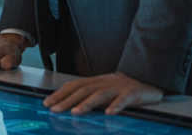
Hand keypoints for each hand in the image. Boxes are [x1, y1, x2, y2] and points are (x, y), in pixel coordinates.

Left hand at [44, 72, 162, 114]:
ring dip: (86, 104)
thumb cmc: (119, 86)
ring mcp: (116, 88)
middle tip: (54, 109)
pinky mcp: (131, 94)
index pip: (73, 86)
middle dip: (67, 100)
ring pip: (99, 95)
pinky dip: (115, 106)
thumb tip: (67, 104)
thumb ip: (87, 94)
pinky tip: (109, 114)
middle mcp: (102, 83)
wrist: (145, 77)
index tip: (47, 103)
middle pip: (82, 91)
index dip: (59, 94)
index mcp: (94, 82)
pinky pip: (122, 101)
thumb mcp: (101, 87)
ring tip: (75, 112)